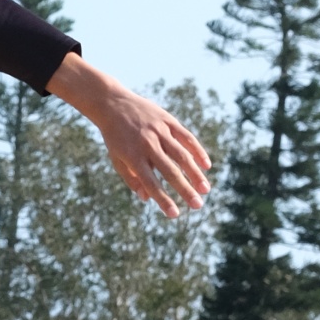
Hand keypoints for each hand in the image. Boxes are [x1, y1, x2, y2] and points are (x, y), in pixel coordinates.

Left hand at [48, 55, 210, 218]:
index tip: (175, 215)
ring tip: (206, 190)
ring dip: (196, 174)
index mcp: (133, 157)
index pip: (151, 183)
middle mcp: (148, 144)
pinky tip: (206, 165)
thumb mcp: (117, 159)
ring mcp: (159, 131)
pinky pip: (187, 137)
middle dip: (185, 190)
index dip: (163, 200)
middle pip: (170, 171)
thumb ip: (132, 179)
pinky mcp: (168, 120)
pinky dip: (198, 151)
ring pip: (182, 155)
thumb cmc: (115, 137)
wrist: (113, 104)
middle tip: (198, 206)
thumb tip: (147, 198)